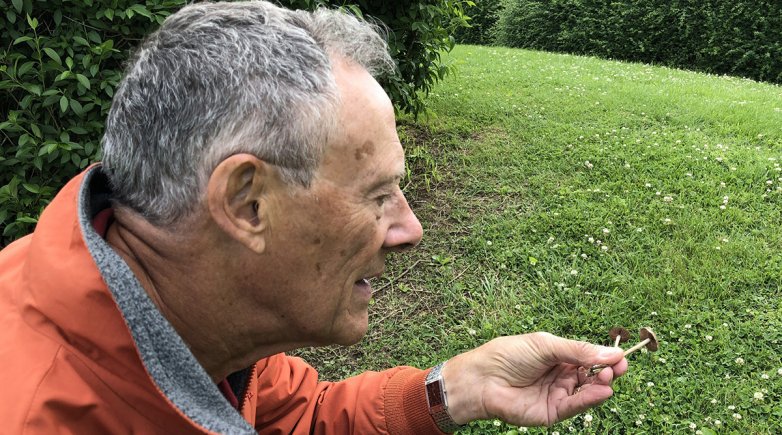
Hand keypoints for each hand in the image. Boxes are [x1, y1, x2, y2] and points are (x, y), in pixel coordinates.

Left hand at [442, 332, 627, 426]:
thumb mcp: (546, 345)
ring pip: (587, 392)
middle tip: (619, 367)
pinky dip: (590, 400)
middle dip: (608, 371)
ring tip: (609, 377)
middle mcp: (560, 376)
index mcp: (558, 356)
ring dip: (601, 385)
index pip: (589, 358)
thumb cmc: (508, 355)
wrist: (482, 378)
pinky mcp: (552, 412)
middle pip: (592, 375)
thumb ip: (578, 350)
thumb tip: (613, 352)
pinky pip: (575, 406)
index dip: (606, 357)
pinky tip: (602, 391)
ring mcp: (557, 395)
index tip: (622, 356)